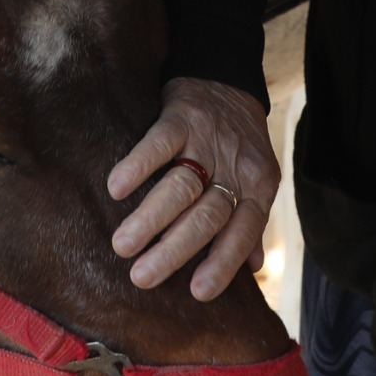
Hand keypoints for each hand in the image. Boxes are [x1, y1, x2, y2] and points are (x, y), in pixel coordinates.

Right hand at [106, 78, 278, 300]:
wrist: (227, 83)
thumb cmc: (237, 146)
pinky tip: (117, 189)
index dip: (223, 262)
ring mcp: (207, 141)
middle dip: (174, 250)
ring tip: (123, 246)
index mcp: (258, 187)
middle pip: (207, 216)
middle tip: (143, 278)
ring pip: (181, 186)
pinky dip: (138, 166)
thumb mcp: (256, 181)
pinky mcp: (181, 117)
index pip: (244, 231)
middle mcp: (234, 167)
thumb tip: (253, 269)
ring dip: (151, 218)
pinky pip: (159, 143)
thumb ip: (251, 223)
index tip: (197, 293)